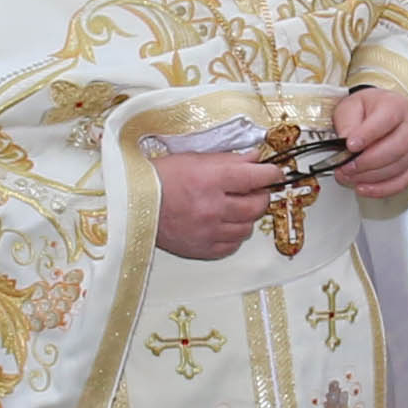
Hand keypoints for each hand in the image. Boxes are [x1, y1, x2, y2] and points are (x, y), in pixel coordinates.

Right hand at [153, 146, 286, 260]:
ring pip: (247, 227)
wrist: (133, 203)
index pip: (256, 177)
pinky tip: (224, 224)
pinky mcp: (202, 249)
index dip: (270, 174)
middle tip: (254, 190)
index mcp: (211, 180)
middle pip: (256, 206)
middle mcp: (212, 208)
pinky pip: (231, 246)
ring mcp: (208, 232)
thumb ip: (228, 160)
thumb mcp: (195, 159)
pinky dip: (233, 235)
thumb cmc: (160, 178)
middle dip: (260, 195)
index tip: (273, 172)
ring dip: (246, 216)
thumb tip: (255, 159)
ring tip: (235, 207)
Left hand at [330, 84, 407, 195]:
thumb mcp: (351, 106)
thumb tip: (345, 143)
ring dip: (371, 177)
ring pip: (398, 168)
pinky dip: (381, 189)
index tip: (350, 146)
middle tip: (346, 166)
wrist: (379, 112)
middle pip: (396, 148)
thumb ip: (347, 123)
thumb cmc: (367, 109)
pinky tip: (363, 188)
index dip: (367, 135)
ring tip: (349, 176)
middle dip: (368, 162)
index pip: (386, 121)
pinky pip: (402, 182)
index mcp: (396, 106)